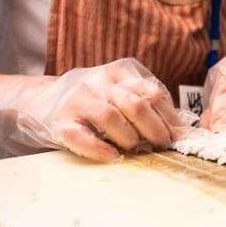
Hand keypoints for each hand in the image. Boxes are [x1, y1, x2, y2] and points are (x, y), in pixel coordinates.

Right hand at [0, 58, 183, 161]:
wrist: (43, 100)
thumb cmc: (96, 100)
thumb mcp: (122, 91)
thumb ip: (148, 102)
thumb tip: (182, 130)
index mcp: (120, 70)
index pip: (154, 92)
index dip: (170, 117)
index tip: (178, 136)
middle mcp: (98, 81)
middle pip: (136, 104)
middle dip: (155, 129)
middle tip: (162, 145)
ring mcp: (77, 100)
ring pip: (111, 118)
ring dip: (130, 139)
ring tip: (135, 148)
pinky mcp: (59, 121)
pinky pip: (81, 137)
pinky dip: (100, 149)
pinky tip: (113, 157)